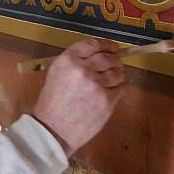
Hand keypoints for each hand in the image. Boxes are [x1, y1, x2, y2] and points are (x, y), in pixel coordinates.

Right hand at [31, 38, 123, 156]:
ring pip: (118, 72)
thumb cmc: (52, 102)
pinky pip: (121, 88)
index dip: (107, 45)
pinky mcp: (107, 101)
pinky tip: (112, 91)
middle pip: (108, 57)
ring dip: (118, 74)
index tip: (113, 47)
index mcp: (69, 60)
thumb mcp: (56, 72)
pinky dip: (119, 88)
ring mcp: (97, 85)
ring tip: (113, 80)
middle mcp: (83, 69)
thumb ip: (75, 60)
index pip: (94, 44)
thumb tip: (96, 54)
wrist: (53, 129)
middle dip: (115, 60)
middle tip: (116, 64)